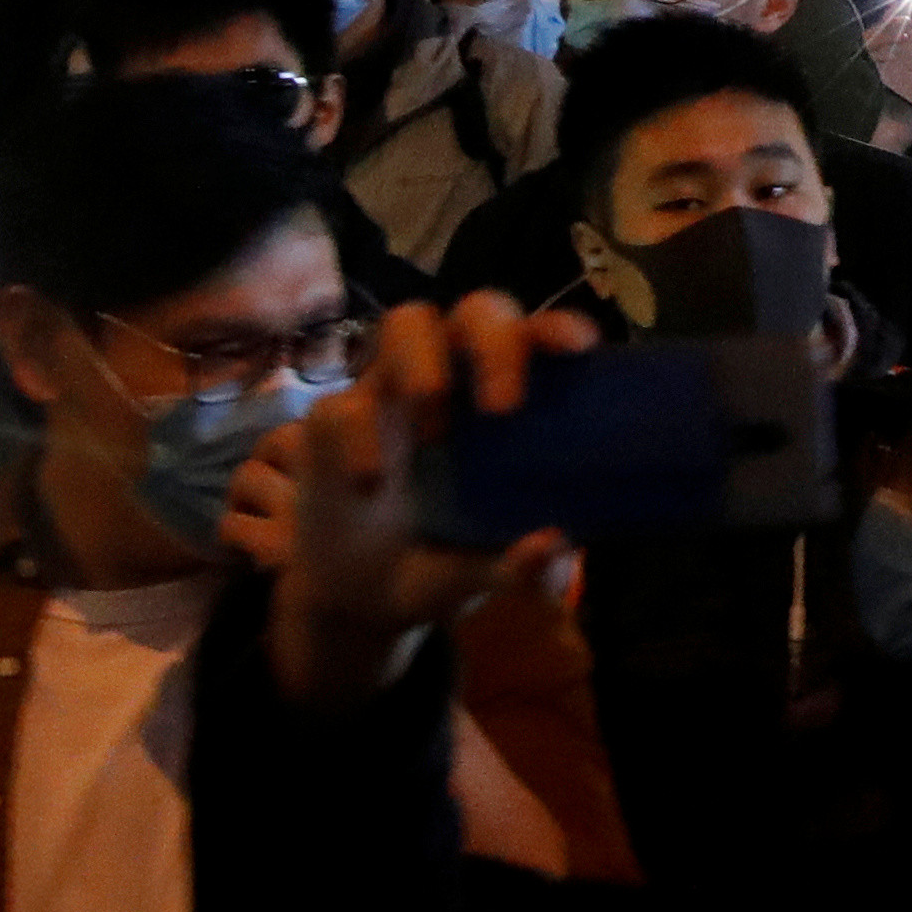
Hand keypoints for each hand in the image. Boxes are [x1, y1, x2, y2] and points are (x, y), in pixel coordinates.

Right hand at [266, 296, 593, 710]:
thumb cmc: (441, 565)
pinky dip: (356, 436)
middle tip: (502, 407)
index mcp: (504, 403)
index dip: (556, 329)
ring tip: (430, 403)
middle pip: (477, 312)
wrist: (359, 599)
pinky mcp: (332, 423)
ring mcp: (390, 394)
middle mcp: (453, 381)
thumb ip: (521, 567)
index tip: (579, 349)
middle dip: (494, 339)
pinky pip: (340, 405)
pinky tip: (369, 482)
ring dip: (421, 354)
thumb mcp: (482, 577)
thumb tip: (554, 543)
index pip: (536, 340)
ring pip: (406, 322)